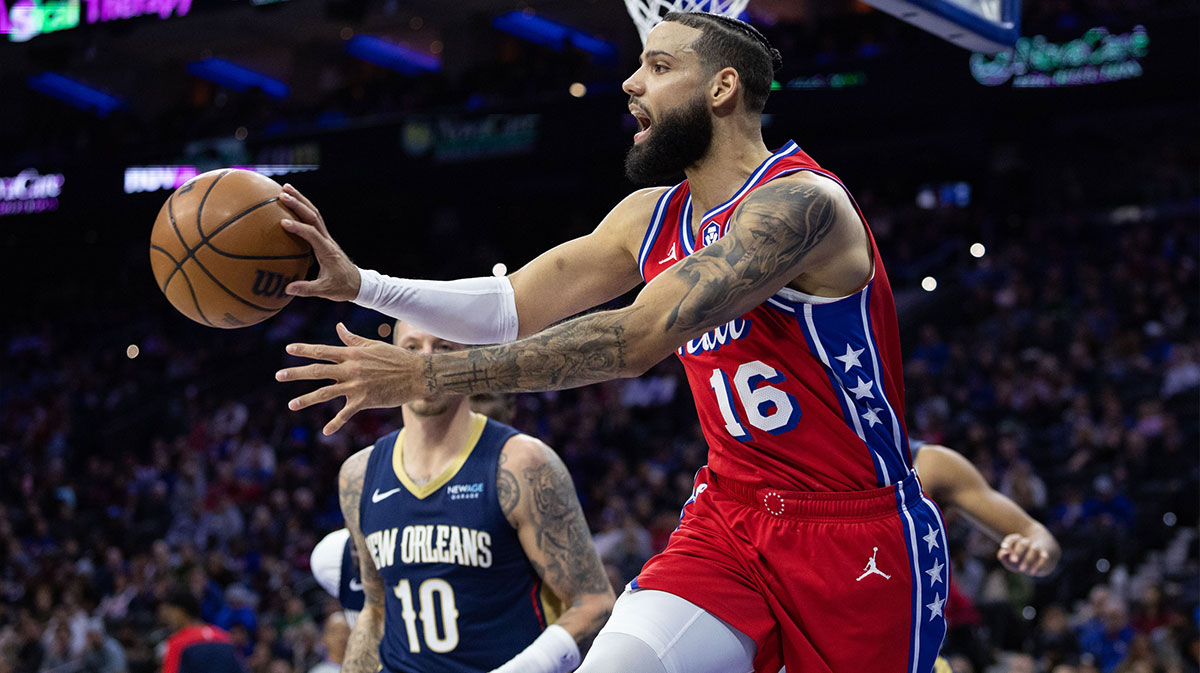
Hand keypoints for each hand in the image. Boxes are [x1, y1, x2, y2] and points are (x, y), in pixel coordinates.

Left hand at [276, 323, 423, 434]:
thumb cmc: (396, 358)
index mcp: (352, 354)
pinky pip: (346, 413)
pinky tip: (325, 431)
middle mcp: (351, 369)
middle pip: (317, 371)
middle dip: (296, 373)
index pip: (323, 350)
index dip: (304, 350)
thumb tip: (339, 327)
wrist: (417, 375)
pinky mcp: (364, 401)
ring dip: (307, 399)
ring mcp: (356, 385)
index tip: (288, 349)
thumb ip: (353, 339)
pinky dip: (335, 423)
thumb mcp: (373, 345)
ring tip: (291, 405)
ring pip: (326, 393)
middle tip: (279, 375)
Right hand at [278, 184, 360, 301]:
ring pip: (314, 213)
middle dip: (298, 203)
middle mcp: (327, 240)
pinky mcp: (323, 238)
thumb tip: (287, 288)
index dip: (299, 228)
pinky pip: (313, 219)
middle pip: (314, 216)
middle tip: (282, 193)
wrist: (357, 283)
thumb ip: (307, 289)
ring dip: (301, 200)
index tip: (283, 223)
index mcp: (327, 251)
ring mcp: (326, 237)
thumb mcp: (325, 291)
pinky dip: (302, 208)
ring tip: (285, 188)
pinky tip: (290, 203)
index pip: (312, 234)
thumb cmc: (341, 287)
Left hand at [997, 531, 1059, 576]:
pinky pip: (1044, 558)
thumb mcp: (1009, 558)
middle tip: (1013, 561)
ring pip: (1033, 550)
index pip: (1012, 538)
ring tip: (1022, 570)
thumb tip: (1003, 553)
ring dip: (1028, 560)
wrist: (1041, 558)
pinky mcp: (1045, 555)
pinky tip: (1032, 572)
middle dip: (1018, 552)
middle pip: (1023, 543)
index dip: (1008, 542)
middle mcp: (1028, 542)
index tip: (1003, 547)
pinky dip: (1039, 565)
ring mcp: (1037, 548)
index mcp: (1017, 541)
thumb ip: (1002, 555)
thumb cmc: (1020, 558)